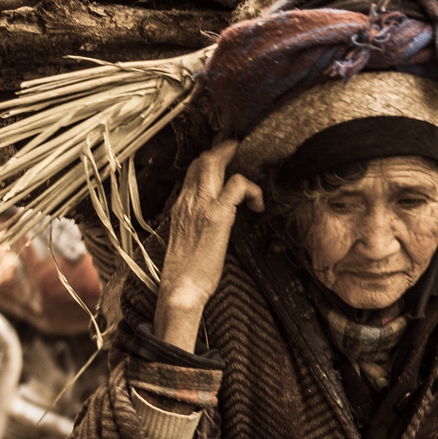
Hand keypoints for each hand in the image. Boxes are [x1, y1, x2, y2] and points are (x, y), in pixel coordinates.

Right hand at [154, 140, 263, 349]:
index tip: (224, 160)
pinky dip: (252, 189)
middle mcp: (187, 201)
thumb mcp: (185, 241)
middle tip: (240, 150)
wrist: (180, 288)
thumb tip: (208, 221)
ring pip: (215, 164)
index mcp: (180, 207)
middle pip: (203, 161)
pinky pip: (238, 186)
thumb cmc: (184, 272)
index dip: (209, 161)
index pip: (192, 172)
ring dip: (236, 162)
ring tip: (252, 175)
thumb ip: (195, 224)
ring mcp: (201, 205)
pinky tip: (258, 205)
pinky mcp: (217, 215)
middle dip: (224, 150)